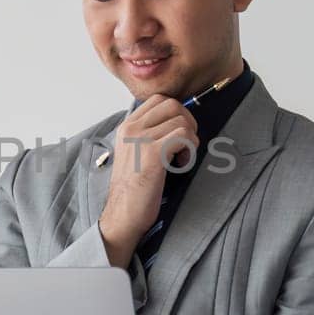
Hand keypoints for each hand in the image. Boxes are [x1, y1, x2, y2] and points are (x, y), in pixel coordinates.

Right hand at [98, 96, 196, 266]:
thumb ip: (148, 135)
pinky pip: (184, 136)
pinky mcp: (153, 154)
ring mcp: (141, 140)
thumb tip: (177, 122)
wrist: (123, 215)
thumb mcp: (134, 153)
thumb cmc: (133, 189)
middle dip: (187, 121)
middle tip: (185, 144)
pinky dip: (190, 149)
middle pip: (172, 104)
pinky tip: (181, 163)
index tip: (178, 133)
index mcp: (126, 127)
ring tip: (181, 157)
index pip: (158, 100)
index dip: (176, 113)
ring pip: (181, 121)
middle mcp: (131, 129)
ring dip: (190, 139)